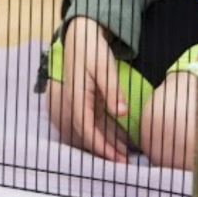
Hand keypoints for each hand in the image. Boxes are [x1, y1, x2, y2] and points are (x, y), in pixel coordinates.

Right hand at [60, 17, 129, 162]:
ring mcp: (79, 100)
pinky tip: (117, 140)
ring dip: (105, 143)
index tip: (114, 158)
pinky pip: (94, 120)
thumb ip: (112, 91)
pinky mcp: (85, 98)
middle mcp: (74, 102)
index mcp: (77, 96)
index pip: (86, 128)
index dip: (99, 146)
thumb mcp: (104, 67)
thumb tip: (121, 114)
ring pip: (91, 129)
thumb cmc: (91, 48)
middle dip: (104, 150)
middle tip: (123, 164)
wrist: (81, 32)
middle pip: (87, 133)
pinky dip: (105, 132)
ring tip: (123, 156)